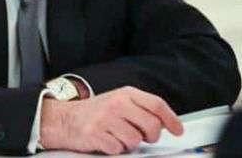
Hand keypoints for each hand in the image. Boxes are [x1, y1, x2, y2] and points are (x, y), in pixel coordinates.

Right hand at [39, 86, 182, 154]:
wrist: (64, 119)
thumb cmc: (95, 112)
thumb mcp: (118, 102)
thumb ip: (140, 108)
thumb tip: (164, 123)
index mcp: (126, 93)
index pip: (156, 104)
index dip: (171, 119)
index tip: (177, 130)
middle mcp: (117, 103)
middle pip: (151, 125)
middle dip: (151, 136)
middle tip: (143, 137)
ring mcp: (106, 118)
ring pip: (135, 140)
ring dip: (129, 143)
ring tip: (117, 136)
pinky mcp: (96, 134)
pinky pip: (118, 149)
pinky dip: (115, 149)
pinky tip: (106, 141)